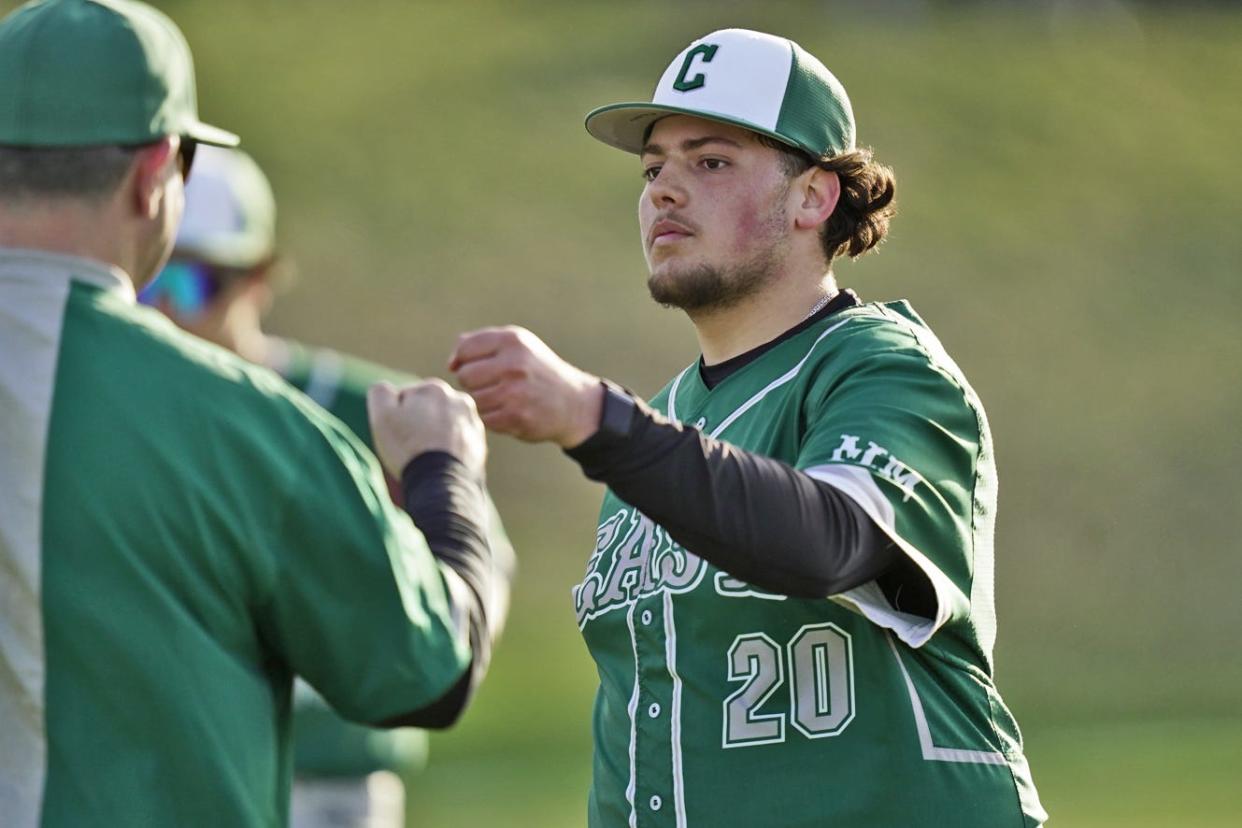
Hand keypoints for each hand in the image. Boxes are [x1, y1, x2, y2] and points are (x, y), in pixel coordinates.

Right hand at [367, 379, 487, 478]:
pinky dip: (449, 448)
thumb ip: (381, 392)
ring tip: (426, 455)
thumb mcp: (383, 415)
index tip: (398, 433)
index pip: (406, 397)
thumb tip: (388, 389)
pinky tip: (440, 461)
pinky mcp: (479, 444)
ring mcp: (473, 423)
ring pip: (444, 425)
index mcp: (434, 388)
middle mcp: (459, 400)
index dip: (396, 416)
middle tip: (411, 446)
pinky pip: (457, 442)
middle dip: (418, 422)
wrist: (442, 482)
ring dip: (435, 434)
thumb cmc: (409, 448)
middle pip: (427, 410)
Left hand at [449, 326, 603, 447]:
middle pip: (464, 376)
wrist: (572, 403)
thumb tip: (452, 363)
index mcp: (512, 341)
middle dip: (473, 382)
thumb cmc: (536, 370)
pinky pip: (484, 418)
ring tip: (502, 398)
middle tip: (492, 384)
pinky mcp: (516, 417)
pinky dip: (491, 417)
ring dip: (482, 401)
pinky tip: (507, 411)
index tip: (477, 367)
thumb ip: (481, 344)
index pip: (465, 349)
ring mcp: (515, 393)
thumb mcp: (517, 345)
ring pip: (473, 399)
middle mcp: (514, 364)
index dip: (464, 360)